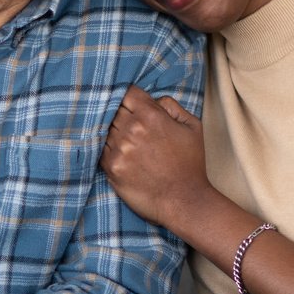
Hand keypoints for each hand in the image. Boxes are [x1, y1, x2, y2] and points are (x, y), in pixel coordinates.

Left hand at [101, 85, 211, 229]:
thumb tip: (153, 100)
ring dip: (115, 133)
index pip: (127, 93)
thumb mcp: (192, 127)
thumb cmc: (190, 164)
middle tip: (133, 127)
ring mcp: (119, 148)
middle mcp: (131, 129)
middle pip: (114, 110)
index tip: (133, 105)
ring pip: (106, 129)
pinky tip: (124, 156)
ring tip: (131, 145)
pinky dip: (109, 149)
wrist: (184, 201)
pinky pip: (101, 149)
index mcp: (151, 115)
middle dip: (123, 115)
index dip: (130, 98)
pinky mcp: (111, 167)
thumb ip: (171, 106)